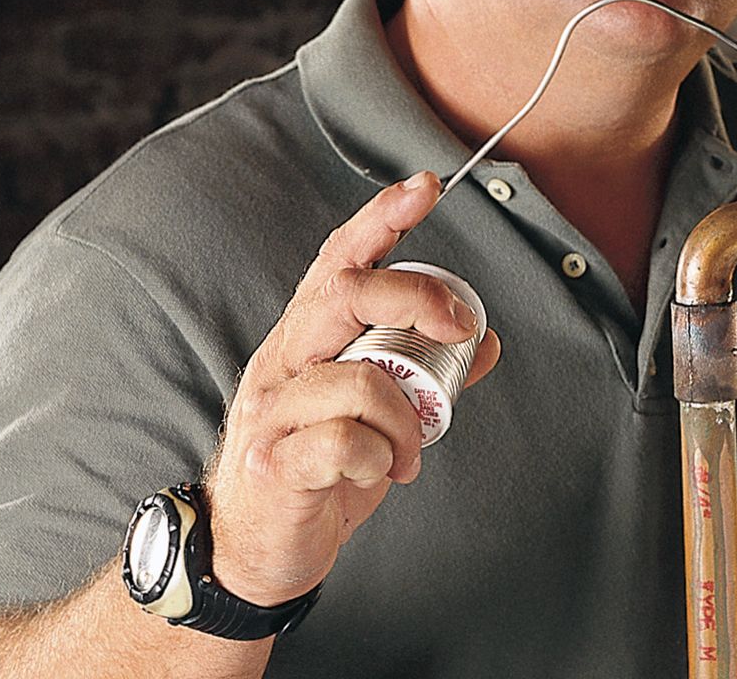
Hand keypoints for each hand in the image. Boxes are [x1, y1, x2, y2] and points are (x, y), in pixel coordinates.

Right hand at [204, 172, 502, 606]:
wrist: (253, 549)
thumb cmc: (319, 469)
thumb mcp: (378, 412)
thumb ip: (424, 371)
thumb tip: (483, 341)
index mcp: (308, 338)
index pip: (339, 261)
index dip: (381, 219)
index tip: (426, 187)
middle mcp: (284, 360)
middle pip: (346, 293)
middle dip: (418, 299)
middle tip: (459, 330)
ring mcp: (273, 410)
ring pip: (361, 380)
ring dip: (408, 420)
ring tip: (409, 451)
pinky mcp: (276, 461)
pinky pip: (347, 443)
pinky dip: (380, 460)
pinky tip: (377, 474)